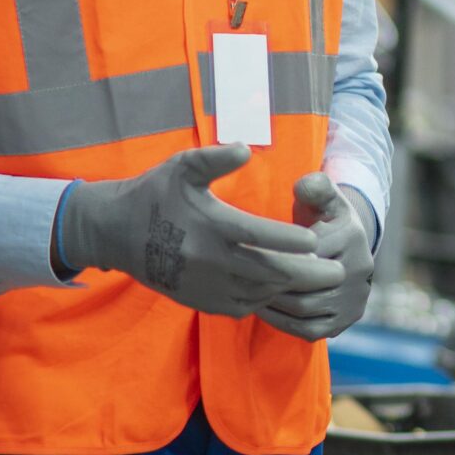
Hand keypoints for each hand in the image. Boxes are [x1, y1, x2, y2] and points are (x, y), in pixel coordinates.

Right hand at [62, 145, 344, 317]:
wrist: (115, 233)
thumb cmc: (154, 193)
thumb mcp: (182, 166)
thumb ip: (215, 157)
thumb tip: (245, 147)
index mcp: (209, 226)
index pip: (258, 236)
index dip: (291, 240)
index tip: (316, 240)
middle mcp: (209, 261)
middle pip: (269, 272)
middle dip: (307, 274)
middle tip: (339, 272)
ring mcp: (206, 286)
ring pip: (261, 293)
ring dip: (292, 289)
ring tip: (322, 282)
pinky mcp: (203, 302)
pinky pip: (245, 306)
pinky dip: (269, 299)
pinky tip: (286, 288)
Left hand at [258, 174, 374, 341]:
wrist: (346, 248)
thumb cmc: (323, 219)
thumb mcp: (322, 197)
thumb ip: (314, 187)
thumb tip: (304, 186)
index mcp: (351, 235)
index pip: (305, 249)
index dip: (273, 252)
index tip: (247, 249)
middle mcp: (359, 269)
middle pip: (305, 281)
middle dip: (270, 279)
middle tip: (240, 274)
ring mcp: (354, 299)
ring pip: (304, 308)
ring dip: (272, 302)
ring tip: (247, 290)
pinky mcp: (345, 321)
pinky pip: (309, 329)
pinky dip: (282, 322)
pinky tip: (263, 309)